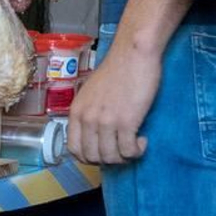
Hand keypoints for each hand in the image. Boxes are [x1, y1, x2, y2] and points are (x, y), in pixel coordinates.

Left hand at [66, 44, 160, 164]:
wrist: (133, 55)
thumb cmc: (116, 71)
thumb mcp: (91, 93)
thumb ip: (89, 112)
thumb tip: (94, 134)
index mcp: (76, 111)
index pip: (74, 148)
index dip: (88, 157)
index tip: (103, 153)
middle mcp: (87, 119)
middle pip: (92, 157)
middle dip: (108, 160)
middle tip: (121, 150)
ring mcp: (105, 121)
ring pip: (111, 157)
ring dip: (124, 157)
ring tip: (133, 145)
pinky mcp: (126, 122)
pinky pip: (128, 151)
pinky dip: (137, 151)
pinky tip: (142, 140)